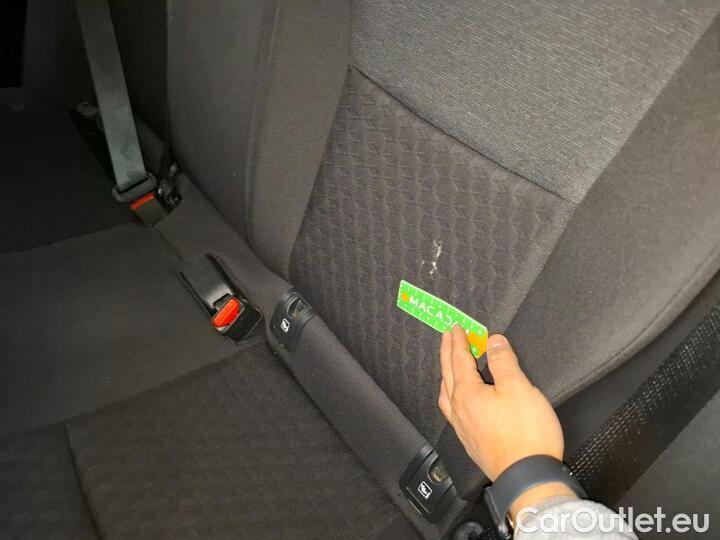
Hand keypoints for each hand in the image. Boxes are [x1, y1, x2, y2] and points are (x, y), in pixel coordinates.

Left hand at [438, 326, 575, 517]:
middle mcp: (459, 409)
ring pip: (446, 395)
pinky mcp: (471, 441)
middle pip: (448, 374)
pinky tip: (459, 402)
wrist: (527, 476)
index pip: (458, 359)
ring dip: (447, 376)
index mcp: (467, 393)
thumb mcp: (518, 388)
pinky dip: (451, 396)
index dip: (457, 341)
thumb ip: (503, 361)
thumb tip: (493, 341)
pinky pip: (452, 411)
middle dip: (447, 354)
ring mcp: (463, 427)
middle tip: (446, 338)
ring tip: (448, 367)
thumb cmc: (526, 433)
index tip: (454, 328)